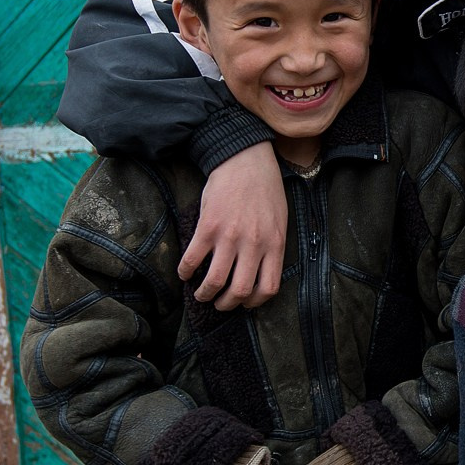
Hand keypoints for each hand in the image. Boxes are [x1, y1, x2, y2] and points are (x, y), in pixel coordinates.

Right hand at [182, 143, 286, 308]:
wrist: (244, 159)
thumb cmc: (265, 188)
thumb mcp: (280, 219)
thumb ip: (272, 245)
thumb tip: (260, 269)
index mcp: (274, 244)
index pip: (267, 288)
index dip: (254, 302)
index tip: (244, 302)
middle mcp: (253, 244)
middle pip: (239, 291)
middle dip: (226, 304)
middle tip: (219, 303)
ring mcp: (230, 236)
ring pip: (215, 281)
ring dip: (204, 294)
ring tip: (200, 294)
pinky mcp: (208, 227)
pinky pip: (193, 259)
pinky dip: (185, 271)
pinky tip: (184, 273)